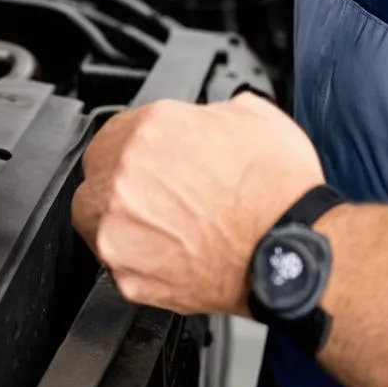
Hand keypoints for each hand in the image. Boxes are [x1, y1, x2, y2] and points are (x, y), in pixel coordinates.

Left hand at [71, 93, 324, 315]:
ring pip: (93, 219)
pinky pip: (116, 264)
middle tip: (155, 196)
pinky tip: (168, 255)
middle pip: (97, 175)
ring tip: (159, 227)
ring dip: (119, 221)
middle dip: (120, 182)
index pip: (114, 132)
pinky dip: (137, 262)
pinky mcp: (126, 274)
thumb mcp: (252, 115)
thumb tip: (202, 119)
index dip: (135, 147)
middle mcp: (122, 177)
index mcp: (148, 131)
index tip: (148, 161)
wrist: (294, 256)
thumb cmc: (278, 194)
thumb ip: (209, 112)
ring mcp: (117, 229)